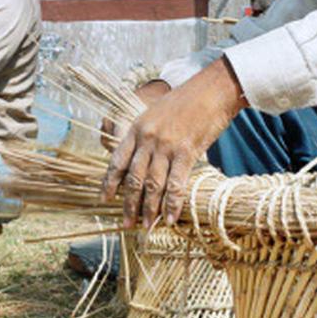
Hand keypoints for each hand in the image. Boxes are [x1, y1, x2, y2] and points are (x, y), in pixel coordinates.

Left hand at [102, 57, 247, 228]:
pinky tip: (171, 218)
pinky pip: (176, 184)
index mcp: (137, 129)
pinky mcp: (187, 152)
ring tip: (148, 227)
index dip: (109, 183)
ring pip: (153, 185)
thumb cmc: (186, 102)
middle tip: (127, 224)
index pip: (118, 161)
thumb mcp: (156, 113)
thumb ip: (145, 136)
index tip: (104, 199)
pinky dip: (173, 204)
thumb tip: (142, 162)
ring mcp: (166, 146)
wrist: (212, 91)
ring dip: (150, 209)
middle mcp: (147, 139)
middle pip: (134, 178)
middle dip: (129, 205)